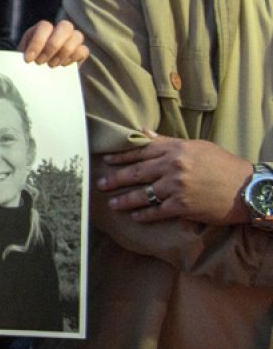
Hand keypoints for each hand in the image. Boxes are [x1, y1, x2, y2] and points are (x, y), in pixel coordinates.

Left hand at [18, 19, 87, 66]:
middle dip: (53, 45)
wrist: (37, 72)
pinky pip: (84, 50)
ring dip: (64, 52)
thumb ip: (25, 55)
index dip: (38, 42)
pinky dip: (74, 58)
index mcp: (43, 29)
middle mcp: (59, 30)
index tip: (29, 59)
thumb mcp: (23, 56)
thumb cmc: (29, 62)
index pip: (45, 26)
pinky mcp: (81, 52)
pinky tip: (63, 66)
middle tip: (41, 62)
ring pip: (77, 36)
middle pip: (65, 26)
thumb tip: (26, 61)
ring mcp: (72, 39)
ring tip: (52, 65)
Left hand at [96, 132, 251, 225]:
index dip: (121, 156)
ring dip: (125, 199)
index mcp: (176, 150)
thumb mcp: (197, 147)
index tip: (106, 160)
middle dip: (116, 178)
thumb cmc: (224, 165)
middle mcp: (173, 166)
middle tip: (101, 183)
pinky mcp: (182, 206)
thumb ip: (168, 141)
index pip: (141, 151)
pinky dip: (144, 215)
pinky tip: (135, 216)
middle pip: (137, 172)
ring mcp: (177, 187)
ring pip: (143, 194)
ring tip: (112, 203)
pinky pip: (157, 211)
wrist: (248, 188)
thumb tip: (143, 132)